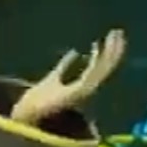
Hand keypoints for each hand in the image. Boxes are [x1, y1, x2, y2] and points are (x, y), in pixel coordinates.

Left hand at [10, 30, 127, 128]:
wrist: (29, 114)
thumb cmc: (39, 100)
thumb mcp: (54, 77)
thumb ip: (65, 66)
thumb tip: (76, 52)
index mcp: (83, 87)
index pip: (100, 67)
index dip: (105, 52)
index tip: (108, 37)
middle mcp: (87, 89)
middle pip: (106, 67)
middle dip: (113, 49)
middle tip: (117, 31)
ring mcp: (85, 91)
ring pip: (104, 68)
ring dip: (111, 51)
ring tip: (115, 34)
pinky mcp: (80, 91)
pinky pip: (94, 73)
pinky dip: (98, 59)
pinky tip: (97, 46)